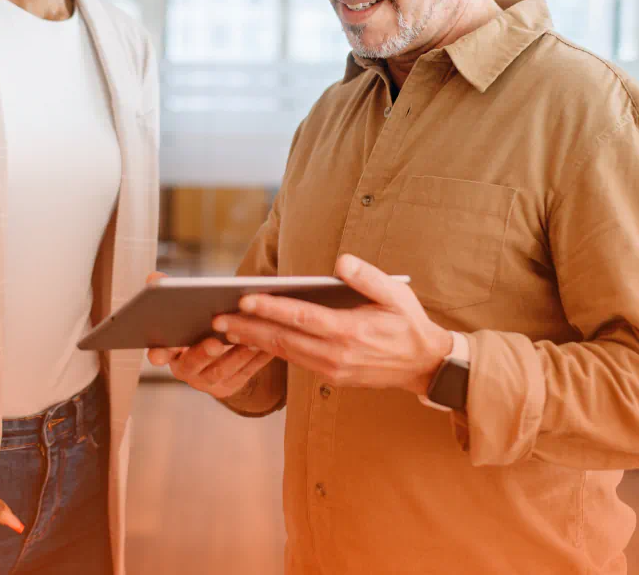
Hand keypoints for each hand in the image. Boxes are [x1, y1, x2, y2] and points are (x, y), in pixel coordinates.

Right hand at [144, 271, 275, 399]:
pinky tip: (267, 344)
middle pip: (193, 363)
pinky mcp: (231, 385)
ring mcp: (208, 381)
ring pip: (222, 370)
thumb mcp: (181, 311)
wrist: (216, 355)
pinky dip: (256, 360)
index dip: (159, 352)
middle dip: (203, 353)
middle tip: (215, 342)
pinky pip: (245, 373)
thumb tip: (154, 277)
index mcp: (168, 352)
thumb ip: (167, 294)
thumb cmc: (195, 326)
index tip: (160, 351)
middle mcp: (186, 370)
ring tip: (250, 339)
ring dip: (236, 355)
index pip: (158, 354)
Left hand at [212, 254, 452, 395]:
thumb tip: (341, 262)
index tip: (244, 300)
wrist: (423, 365)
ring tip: (224, 328)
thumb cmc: (408, 322)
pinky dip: (270, 350)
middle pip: (283, 339)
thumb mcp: (397, 294)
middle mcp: (336, 354)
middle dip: (247, 328)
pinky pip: (294, 360)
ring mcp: (332, 368)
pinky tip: (252, 339)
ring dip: (253, 341)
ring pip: (284, 353)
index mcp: (350, 331)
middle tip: (216, 318)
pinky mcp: (330, 375)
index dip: (271, 309)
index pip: (301, 318)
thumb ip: (368, 277)